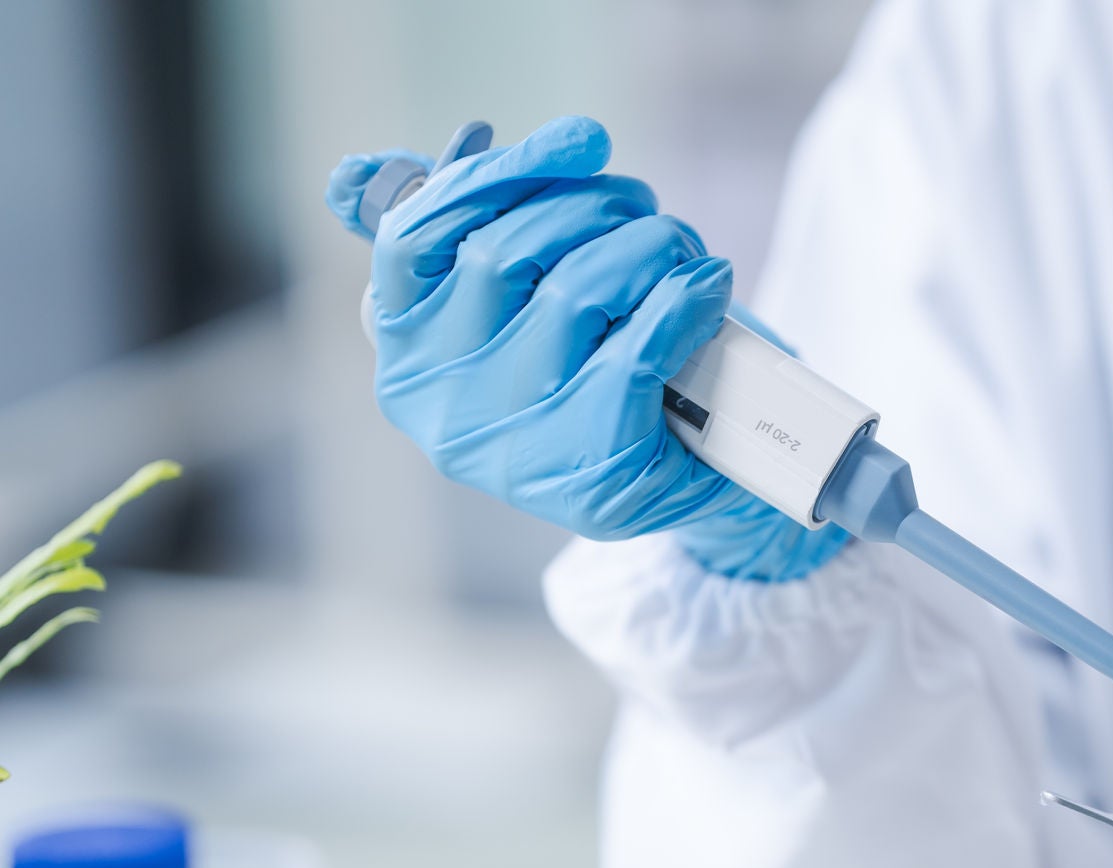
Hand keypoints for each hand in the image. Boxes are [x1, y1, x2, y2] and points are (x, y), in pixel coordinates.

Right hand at [324, 116, 847, 579]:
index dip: (495, 174)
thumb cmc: (592, 375)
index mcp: (407, 354)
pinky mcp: (595, 465)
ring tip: (680, 251)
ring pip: (576, 289)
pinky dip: (684, 299)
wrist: (689, 480)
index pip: (414, 237)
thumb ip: (459, 233)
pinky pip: (639, 346)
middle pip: (505, 251)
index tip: (580, 140)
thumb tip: (403, 158)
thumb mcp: (514, 310)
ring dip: (646, 247)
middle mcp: (444, 403)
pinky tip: (707, 288)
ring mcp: (516, 441)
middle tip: (643, 212)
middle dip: (594, 208)